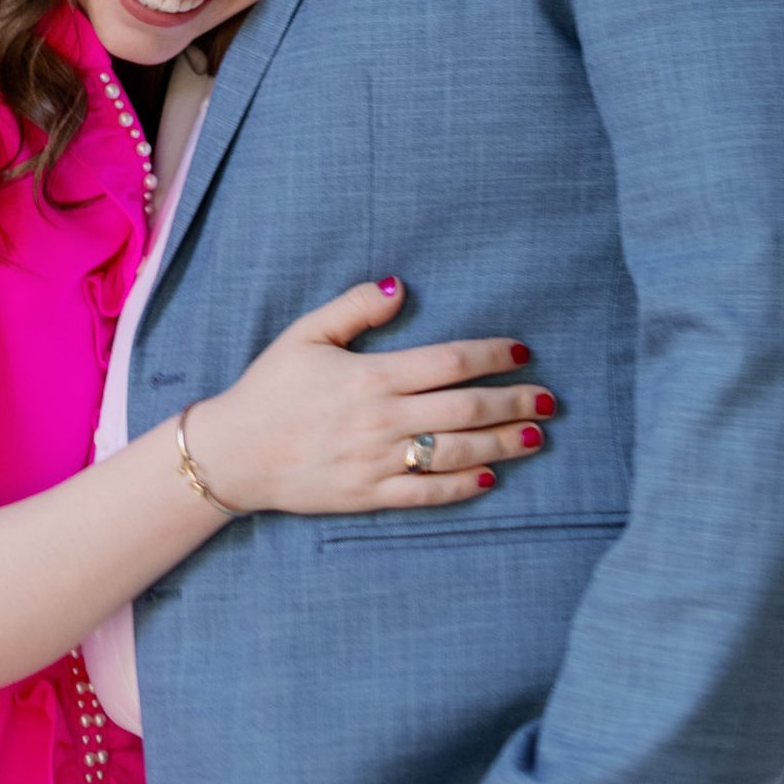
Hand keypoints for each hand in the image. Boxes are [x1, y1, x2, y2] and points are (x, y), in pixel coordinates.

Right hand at [181, 286, 552, 519]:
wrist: (235, 454)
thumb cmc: (270, 388)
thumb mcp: (305, 335)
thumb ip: (354, 308)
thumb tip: (400, 286)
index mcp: (370, 376)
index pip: (447, 362)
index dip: (490, 355)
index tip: (522, 351)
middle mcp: (382, 421)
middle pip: (464, 409)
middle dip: (512, 401)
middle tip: (549, 398)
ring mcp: (378, 463)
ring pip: (455, 453)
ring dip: (502, 444)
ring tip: (536, 436)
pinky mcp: (369, 496)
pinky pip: (427, 494)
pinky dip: (462, 486)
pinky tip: (491, 477)